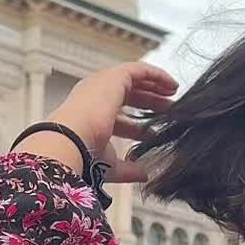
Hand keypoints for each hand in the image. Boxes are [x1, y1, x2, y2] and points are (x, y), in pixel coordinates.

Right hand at [30, 62, 179, 183]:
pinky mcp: (113, 76)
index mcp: (90, 116)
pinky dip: (156, 74)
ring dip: (155, 86)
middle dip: (149, 103)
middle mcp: (94, 97)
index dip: (138, 126)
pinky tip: (172, 84)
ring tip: (174, 92)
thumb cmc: (83, 155)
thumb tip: (145, 175)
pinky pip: (139, 70)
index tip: (155, 134)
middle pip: (127, 97)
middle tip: (170, 110)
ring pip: (134, 80)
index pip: (118, 118)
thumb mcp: (109, 164)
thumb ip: (127, 169)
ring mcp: (103, 85)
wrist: (71, 141)